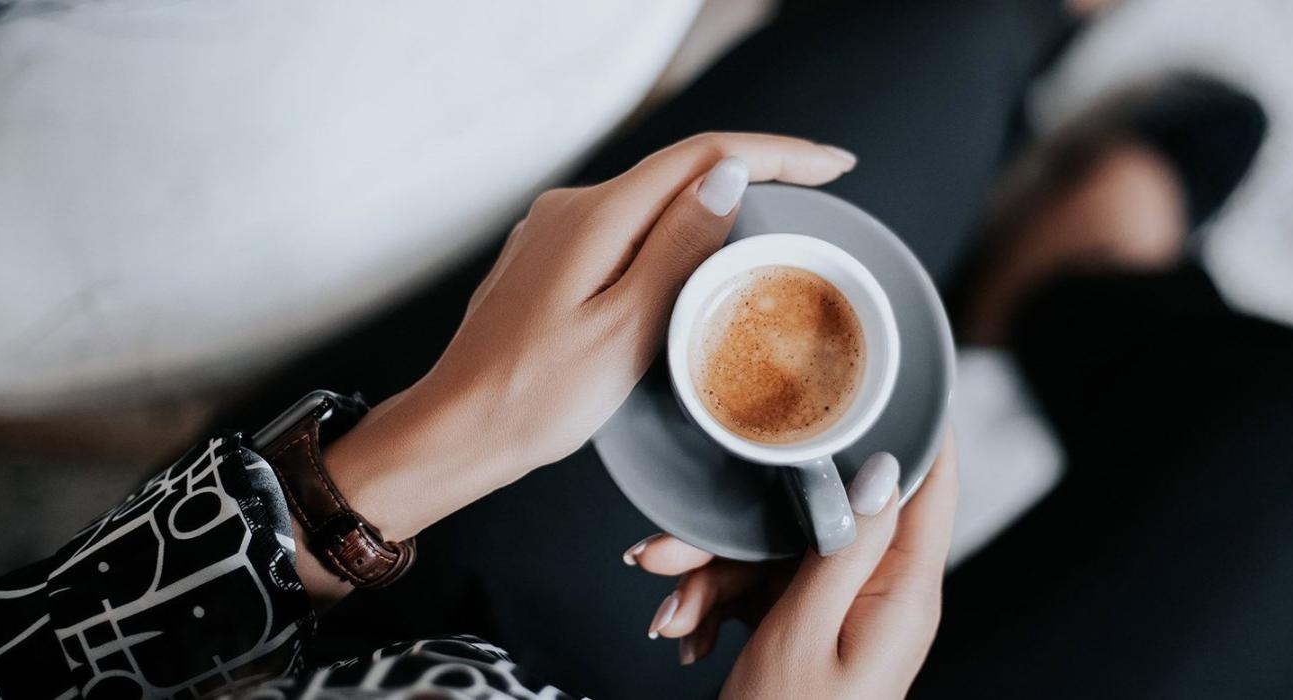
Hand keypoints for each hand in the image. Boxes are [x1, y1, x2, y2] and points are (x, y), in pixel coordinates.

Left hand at [297, 134, 856, 601]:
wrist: (458, 430)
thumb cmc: (536, 396)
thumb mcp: (626, 329)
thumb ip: (678, 248)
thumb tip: (729, 178)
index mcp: (595, 218)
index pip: (703, 157)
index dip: (776, 153)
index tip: (833, 166)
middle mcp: (572, 209)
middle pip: (680, 169)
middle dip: (757, 168)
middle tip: (822, 184)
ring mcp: (556, 232)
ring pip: (654, 198)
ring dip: (717, 198)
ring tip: (778, 213)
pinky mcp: (551, 260)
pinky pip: (628, 227)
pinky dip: (677, 228)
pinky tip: (701, 251)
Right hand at [631, 433, 958, 698]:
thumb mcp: (806, 634)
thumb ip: (841, 546)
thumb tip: (882, 469)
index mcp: (904, 594)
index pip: (929, 485)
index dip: (916, 422)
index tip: (895, 367)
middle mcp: (883, 595)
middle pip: (825, 518)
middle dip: (742, 530)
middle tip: (671, 552)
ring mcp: (847, 610)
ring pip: (780, 551)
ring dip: (714, 577)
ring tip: (669, 611)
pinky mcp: (813, 626)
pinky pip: (765, 586)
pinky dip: (718, 604)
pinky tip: (684, 633)